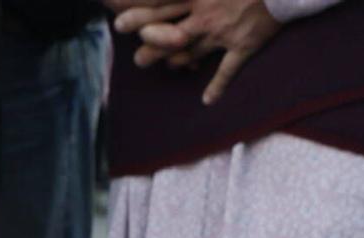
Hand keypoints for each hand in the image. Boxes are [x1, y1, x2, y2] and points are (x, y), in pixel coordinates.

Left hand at [114, 0, 282, 102]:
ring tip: (165, 70)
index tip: (119, 24)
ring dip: (176, 63)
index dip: (140, 15)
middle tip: (138, 60)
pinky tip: (207, 101)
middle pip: (170, 34)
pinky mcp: (243, 45)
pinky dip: (217, 87)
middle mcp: (205, 14)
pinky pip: (227, 70)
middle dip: (151, 46)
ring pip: (192, 52)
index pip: (162, 5)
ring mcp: (223, 32)